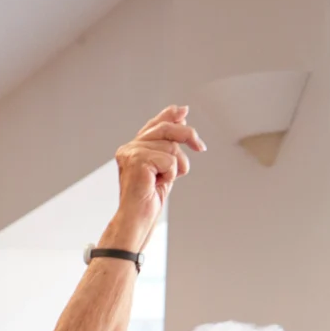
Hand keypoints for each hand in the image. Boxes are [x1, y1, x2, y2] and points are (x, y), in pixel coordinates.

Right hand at [108, 105, 203, 244]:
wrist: (136, 219)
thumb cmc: (148, 198)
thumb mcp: (164, 166)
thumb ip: (170, 143)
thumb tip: (181, 115)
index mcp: (133, 148)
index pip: (154, 125)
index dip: (169, 116)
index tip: (183, 111)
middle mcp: (128, 148)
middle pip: (166, 129)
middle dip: (188, 136)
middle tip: (201, 147)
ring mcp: (131, 153)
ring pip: (170, 146)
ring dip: (176, 166)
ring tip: (163, 180)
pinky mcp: (137, 161)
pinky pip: (169, 159)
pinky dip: (171, 174)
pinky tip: (158, 183)